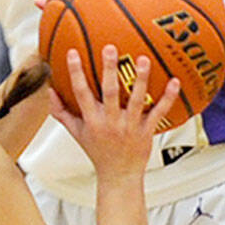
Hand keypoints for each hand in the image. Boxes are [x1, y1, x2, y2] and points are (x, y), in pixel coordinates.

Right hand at [49, 45, 178, 179]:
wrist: (119, 176)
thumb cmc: (98, 152)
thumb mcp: (76, 133)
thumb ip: (61, 112)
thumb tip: (50, 92)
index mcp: (92, 121)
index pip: (81, 93)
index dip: (75, 73)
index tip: (72, 53)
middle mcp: (111, 122)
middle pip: (110, 93)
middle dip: (109, 70)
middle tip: (110, 49)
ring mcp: (130, 126)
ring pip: (136, 100)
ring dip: (140, 79)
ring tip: (142, 60)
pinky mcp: (146, 131)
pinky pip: (159, 112)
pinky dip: (167, 98)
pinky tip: (174, 82)